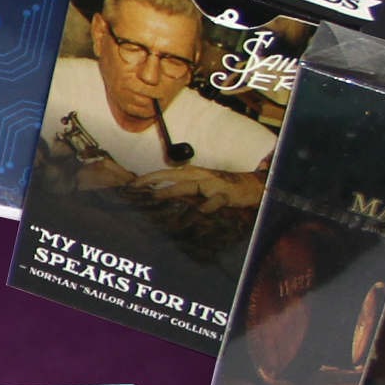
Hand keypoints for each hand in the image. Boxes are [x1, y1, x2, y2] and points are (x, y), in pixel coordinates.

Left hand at [131, 165, 260, 212]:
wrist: (252, 186)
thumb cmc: (222, 187)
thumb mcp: (201, 185)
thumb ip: (184, 189)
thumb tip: (161, 197)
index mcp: (193, 173)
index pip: (167, 173)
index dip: (149, 177)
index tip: (132, 184)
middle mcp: (200, 176)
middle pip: (173, 175)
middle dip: (154, 179)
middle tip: (137, 187)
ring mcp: (213, 184)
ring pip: (190, 185)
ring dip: (172, 190)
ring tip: (157, 196)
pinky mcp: (226, 194)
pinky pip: (215, 200)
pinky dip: (207, 205)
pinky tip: (198, 210)